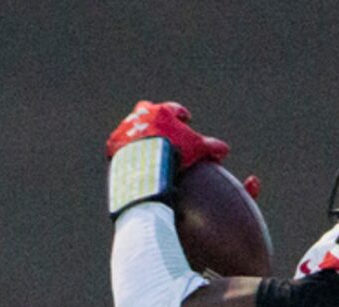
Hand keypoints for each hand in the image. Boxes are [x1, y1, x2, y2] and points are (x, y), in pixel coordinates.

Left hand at [106, 100, 229, 169]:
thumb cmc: (176, 155)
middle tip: (160, 129)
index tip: (186, 119)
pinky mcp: (114, 144)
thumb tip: (224, 150)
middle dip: (154, 117)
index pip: (174, 110)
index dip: (181, 114)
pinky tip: (129, 159)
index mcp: (163, 113)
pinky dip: (123, 151)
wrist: (147, 165)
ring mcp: (127, 128)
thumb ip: (211, 148)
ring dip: (137, 134)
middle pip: (147, 111)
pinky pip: (117, 146)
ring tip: (143, 147)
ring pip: (131, 127)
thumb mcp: (198, 150)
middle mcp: (142, 115)